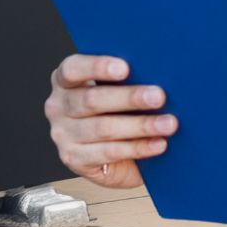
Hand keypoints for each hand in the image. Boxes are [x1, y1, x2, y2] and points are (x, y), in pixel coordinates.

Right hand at [43, 54, 178, 187]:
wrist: (115, 157)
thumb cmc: (117, 114)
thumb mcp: (116, 92)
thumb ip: (126, 80)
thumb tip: (157, 71)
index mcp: (64, 81)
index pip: (73, 69)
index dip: (97, 67)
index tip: (125, 68)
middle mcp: (58, 106)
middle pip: (92, 100)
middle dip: (129, 97)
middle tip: (159, 96)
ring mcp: (63, 135)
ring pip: (103, 128)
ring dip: (140, 125)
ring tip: (167, 124)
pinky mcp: (74, 159)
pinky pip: (109, 152)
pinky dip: (137, 148)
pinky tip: (158, 144)